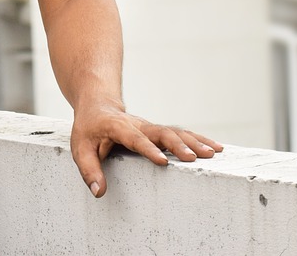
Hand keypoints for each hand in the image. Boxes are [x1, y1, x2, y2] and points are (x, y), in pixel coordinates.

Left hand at [70, 98, 222, 197]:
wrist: (99, 105)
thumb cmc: (88, 129)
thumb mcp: (80, 148)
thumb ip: (89, 169)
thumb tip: (99, 192)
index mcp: (118, 127)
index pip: (135, 138)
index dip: (148, 149)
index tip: (162, 162)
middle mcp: (139, 125)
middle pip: (161, 132)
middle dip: (179, 145)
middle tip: (195, 158)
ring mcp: (150, 127)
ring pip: (175, 131)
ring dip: (194, 141)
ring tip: (214, 153)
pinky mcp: (158, 132)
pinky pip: (180, 134)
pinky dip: (198, 139)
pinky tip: (216, 147)